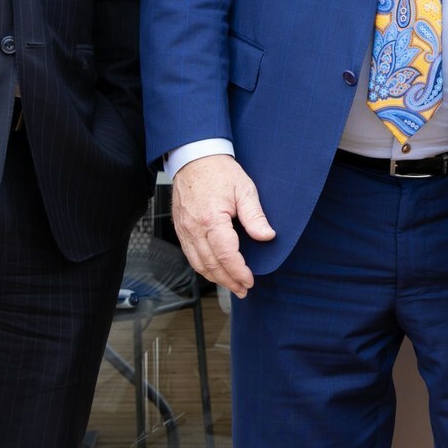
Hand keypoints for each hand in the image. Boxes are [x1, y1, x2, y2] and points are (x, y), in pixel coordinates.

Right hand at [173, 154, 275, 296]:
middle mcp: (193, 228)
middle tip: (243, 289)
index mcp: (210, 219)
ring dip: (215, 278)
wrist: (194, 158)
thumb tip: (267, 236)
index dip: (238, 272)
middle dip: (228, 281)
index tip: (250, 280)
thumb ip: (255, 216)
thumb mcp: (244, 189)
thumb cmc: (219, 171)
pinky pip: (190, 255)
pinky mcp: (180, 229)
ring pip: (198, 263)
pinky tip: (215, 272)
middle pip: (210, 264)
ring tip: (232, 285)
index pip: (225, 255)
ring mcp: (184, 230)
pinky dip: (203, 267)